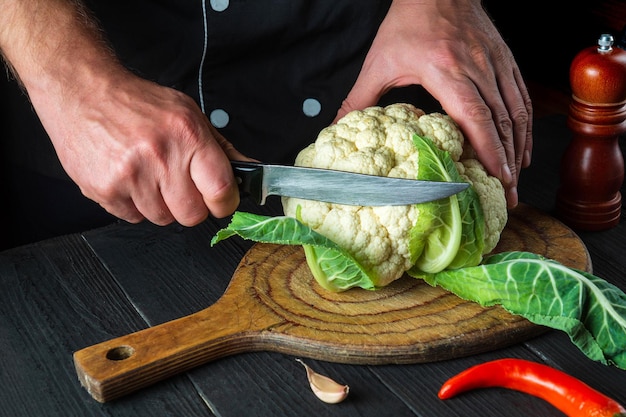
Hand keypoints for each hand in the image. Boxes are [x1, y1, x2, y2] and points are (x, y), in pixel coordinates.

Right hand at [1, 0, 247, 225]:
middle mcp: (160, 156)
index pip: (221, 191)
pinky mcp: (104, 189)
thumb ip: (222, 148)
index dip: (224, 203)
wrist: (82, 92)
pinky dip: (133, 204)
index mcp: (188, 136)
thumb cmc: (139, 104)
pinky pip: (133, 217)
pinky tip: (127, 177)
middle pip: (192, 215)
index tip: (221, 200)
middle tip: (177, 183)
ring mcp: (130, 175)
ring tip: (147, 174)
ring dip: (159, 203)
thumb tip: (251, 171)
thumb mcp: (189, 115)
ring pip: (162, 219)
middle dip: (189, 205)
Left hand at [335, 0, 531, 207]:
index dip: (489, 150)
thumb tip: (336, 127)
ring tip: (517, 178)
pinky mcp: (504, 60)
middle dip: (507, 161)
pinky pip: (520, 96)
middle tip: (509, 193)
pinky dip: (524, 124)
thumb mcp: (379, 61)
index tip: (496, 177)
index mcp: (446, 70)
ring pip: (515, 111)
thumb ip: (359, 98)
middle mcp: (476, 68)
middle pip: (500, 121)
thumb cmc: (408, 21)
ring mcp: (494, 63)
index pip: (474, 116)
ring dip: (518, 147)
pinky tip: (522, 145)